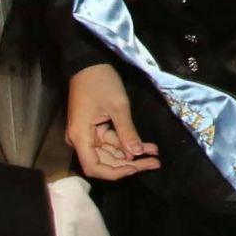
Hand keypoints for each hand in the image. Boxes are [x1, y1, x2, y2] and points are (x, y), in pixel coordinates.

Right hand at [66, 64, 161, 180]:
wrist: (89, 63)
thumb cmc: (101, 82)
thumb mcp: (118, 106)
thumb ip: (127, 132)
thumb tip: (138, 154)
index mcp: (80, 136)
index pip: (94, 167)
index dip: (115, 172)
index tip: (136, 168)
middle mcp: (80, 139)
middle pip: (104, 161)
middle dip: (129, 164)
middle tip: (154, 162)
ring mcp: (87, 134)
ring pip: (110, 152)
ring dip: (131, 153)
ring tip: (155, 153)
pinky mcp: (94, 128)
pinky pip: (110, 141)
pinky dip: (126, 142)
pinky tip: (146, 145)